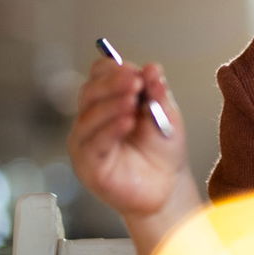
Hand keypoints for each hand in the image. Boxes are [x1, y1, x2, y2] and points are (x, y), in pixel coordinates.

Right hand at [68, 57, 191, 219]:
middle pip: (90, 92)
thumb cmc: (162, 150)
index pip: (99, 76)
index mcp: (107, 101)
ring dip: (111, 105)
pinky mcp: (88, 165)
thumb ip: (157, 92)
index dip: (114, 70)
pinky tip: (127, 122)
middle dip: (112, 84)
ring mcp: (86, 142)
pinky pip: (93, 143)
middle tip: (134, 81)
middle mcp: (91, 119)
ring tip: (133, 100)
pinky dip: (110, 129)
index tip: (136, 72)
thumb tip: (152, 68)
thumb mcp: (166, 114)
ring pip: (88, 116)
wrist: (167, 186)